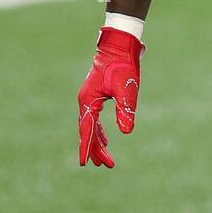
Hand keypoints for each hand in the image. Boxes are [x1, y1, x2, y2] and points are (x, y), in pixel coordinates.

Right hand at [78, 28, 143, 167]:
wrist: (119, 46)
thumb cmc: (123, 65)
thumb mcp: (127, 90)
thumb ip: (125, 110)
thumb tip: (125, 131)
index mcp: (89, 101)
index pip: (86, 130)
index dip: (86, 148)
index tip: (84, 164)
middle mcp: (85, 101)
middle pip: (88, 131)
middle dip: (96, 150)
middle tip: (107, 166)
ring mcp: (89, 98)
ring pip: (91, 126)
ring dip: (97, 143)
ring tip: (105, 159)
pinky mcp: (96, 95)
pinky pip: (94, 119)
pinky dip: (99, 131)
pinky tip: (106, 140)